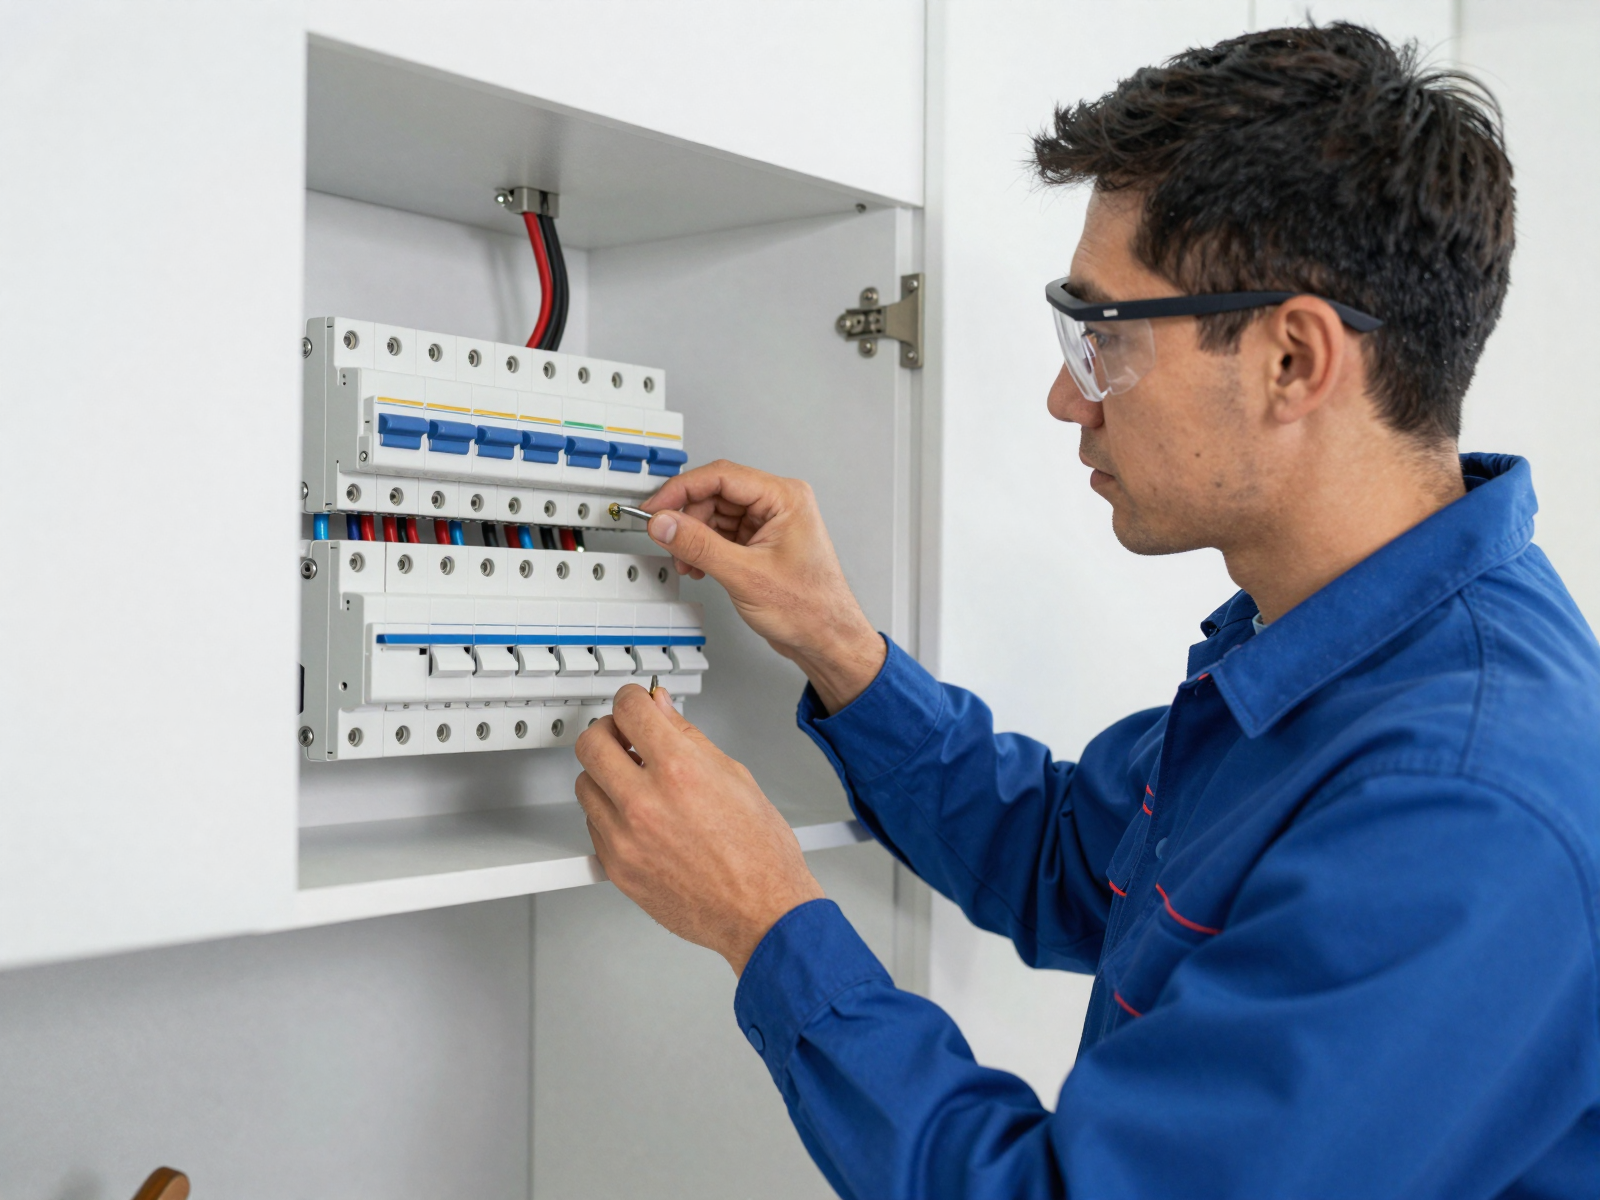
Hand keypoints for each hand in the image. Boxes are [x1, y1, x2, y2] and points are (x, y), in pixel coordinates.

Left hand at [575, 684, 825, 974]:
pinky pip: (592, 824)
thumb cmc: (760, 854)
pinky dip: (608, 812)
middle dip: (609, 731)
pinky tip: (636, 814)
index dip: (633, 698)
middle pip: (591, 742)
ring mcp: (625, 838)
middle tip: (626, 737)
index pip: (629, 709)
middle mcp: (645, 802)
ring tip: (633, 780)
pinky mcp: (617, 867)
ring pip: (584, 783)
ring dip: (604, 774)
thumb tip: (663, 710)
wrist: (761, 912)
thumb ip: (689, 737)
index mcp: (679, 770)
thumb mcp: (734, 777)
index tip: (635, 702)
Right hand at [642, 460, 885, 713]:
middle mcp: (779, 504)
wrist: (827, 639)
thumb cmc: (809, 608)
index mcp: (785, 498)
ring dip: (694, 537)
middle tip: (667, 540)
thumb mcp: (744, 575)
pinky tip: (699, 566)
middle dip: (688, 520)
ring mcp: (770, 523)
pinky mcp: (761, 542)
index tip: (655, 507)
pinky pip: (723, 533)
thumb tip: (664, 524)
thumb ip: (699, 545)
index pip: (722, 476)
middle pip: (716, 494)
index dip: (682, 490)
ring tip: (688, 563)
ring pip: (716, 514)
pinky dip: (705, 548)